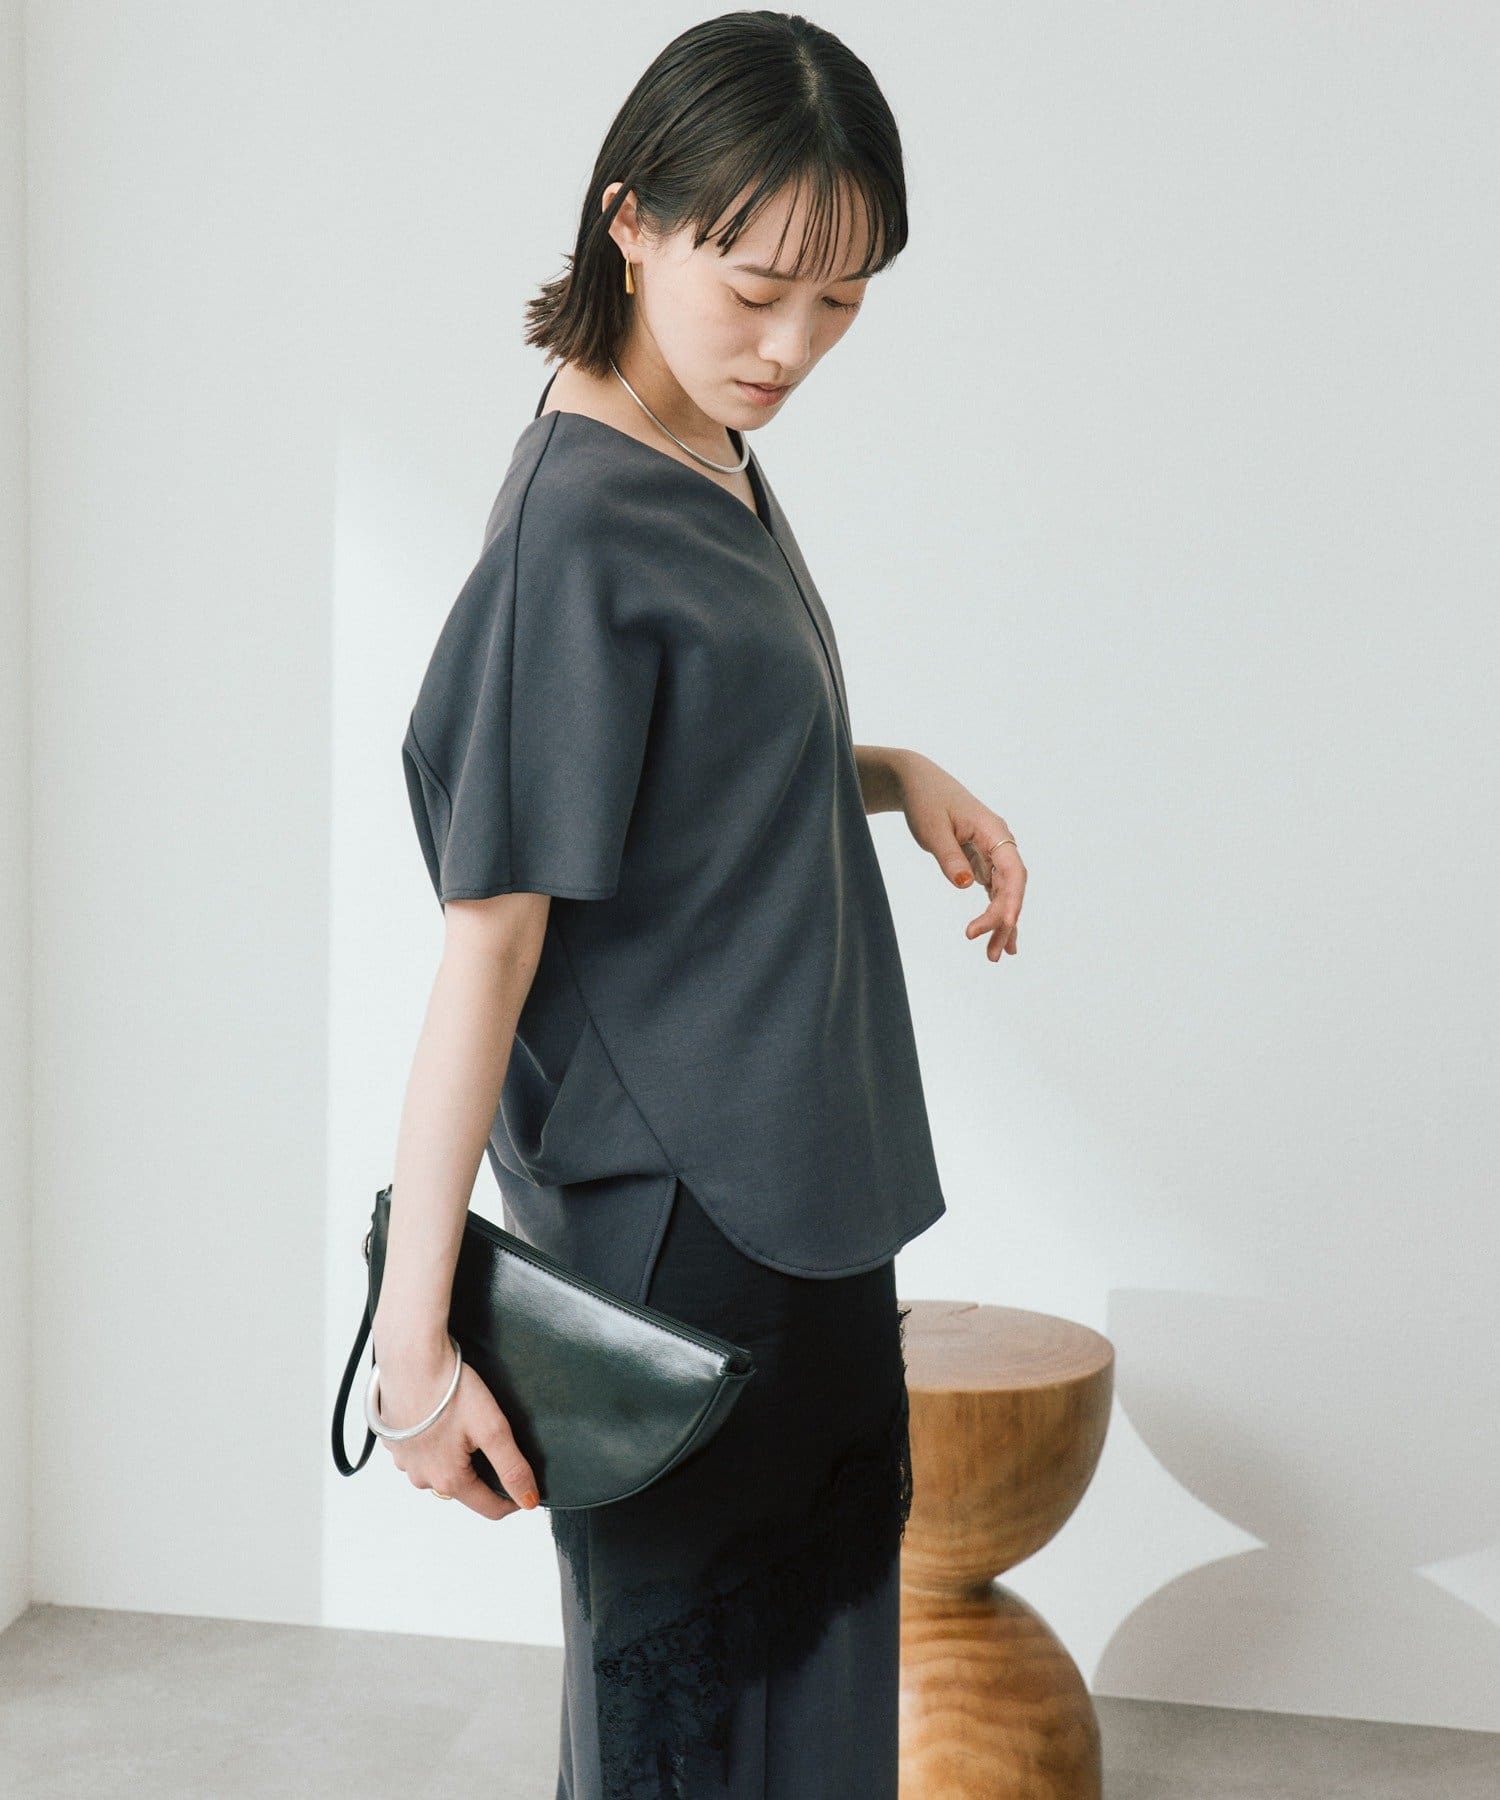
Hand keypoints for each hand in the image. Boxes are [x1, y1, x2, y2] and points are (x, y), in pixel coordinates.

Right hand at [374, 1335, 540, 1520]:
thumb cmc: (450, 1390)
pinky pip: (420, 1453)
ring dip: (455, 1457)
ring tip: (465, 1424)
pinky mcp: (393, 1442)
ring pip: (440, 1470)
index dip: (514, 1498)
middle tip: (492, 1438)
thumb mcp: (492, 1428)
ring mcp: (403, 1461)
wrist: (410, 1358)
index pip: (490, 1508)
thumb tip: (529, 1499)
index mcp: (448, 1480)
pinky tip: (441, 1418)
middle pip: (464, 1488)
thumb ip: (512, 1467)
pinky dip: (433, 1442)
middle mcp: (421, 1478)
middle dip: (483, 1471)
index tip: (526, 1484)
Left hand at [895, 751, 1027, 962]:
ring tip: (995, 955)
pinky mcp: (982, 860)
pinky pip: (995, 890)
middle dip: (1005, 920)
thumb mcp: (931, 829)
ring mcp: (993, 852)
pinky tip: (997, 936)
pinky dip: (995, 912)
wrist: (916, 782)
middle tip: (991, 953)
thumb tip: (965, 884)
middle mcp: (1000, 842)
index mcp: (993, 830)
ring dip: (1002, 922)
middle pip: (1012, 887)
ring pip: (1005, 892)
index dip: (1012, 900)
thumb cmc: (924, 800)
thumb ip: (949, 857)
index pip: (1013, 870)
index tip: (1005, 924)